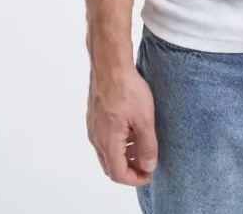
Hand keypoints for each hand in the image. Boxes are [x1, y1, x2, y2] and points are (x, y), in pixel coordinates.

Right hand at [86, 63, 157, 184]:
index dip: (134, 179)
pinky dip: (118, 142)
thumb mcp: (144, 119)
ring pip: (107, 152)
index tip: (148, 174)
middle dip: (129, 168)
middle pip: (110, 166)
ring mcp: (93, 127)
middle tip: (146, 163)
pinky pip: (105, 138)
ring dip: (124, 154)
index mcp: (107, 142)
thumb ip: (147, 145)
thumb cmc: (126, 89)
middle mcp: (96, 138)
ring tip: (142, 145)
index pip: (118, 173)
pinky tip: (132, 129)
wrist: (110, 65)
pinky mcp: (94, 116)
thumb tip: (148, 166)